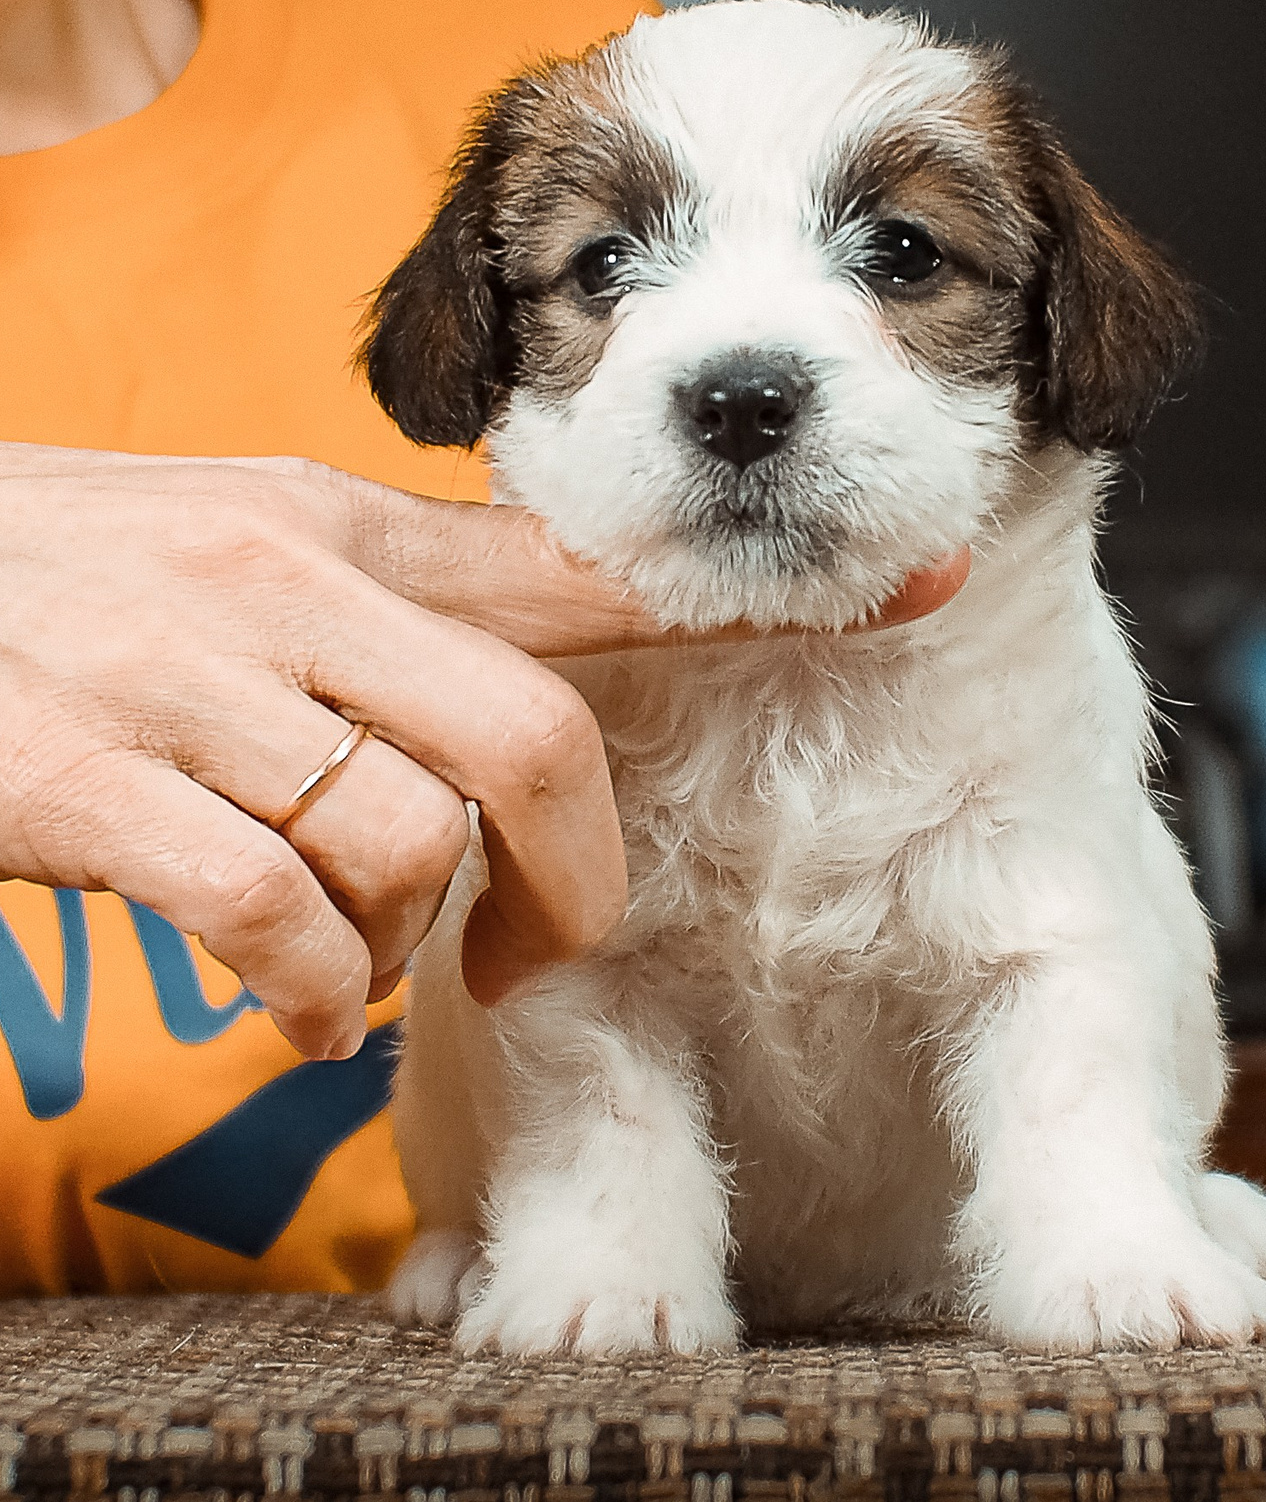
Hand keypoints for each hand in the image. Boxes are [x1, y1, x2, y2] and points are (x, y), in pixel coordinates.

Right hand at [0, 446, 967, 1057]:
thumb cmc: (58, 578)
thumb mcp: (247, 551)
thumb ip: (396, 605)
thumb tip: (531, 698)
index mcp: (340, 527)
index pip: (587, 565)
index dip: (753, 597)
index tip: (916, 582)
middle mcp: (286, 582)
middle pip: (535, 742)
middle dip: (577, 872)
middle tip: (551, 949)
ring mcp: (186, 679)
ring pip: (409, 839)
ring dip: (410, 942)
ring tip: (357, 963)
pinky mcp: (81, 782)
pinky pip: (272, 914)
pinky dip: (304, 989)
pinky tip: (279, 1003)